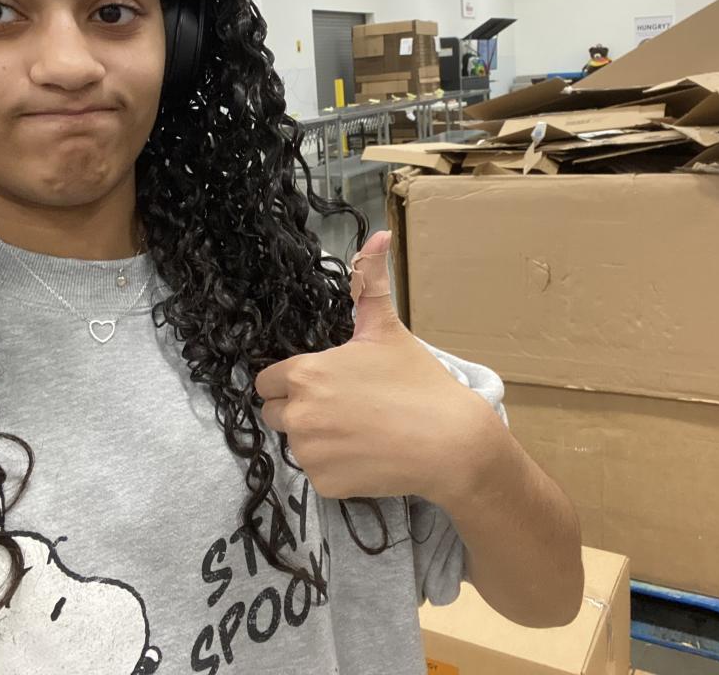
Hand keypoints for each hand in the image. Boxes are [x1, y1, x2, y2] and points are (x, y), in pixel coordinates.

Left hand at [254, 231, 499, 502]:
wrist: (451, 444)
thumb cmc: (417, 382)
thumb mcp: (388, 329)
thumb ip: (370, 281)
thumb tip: (379, 232)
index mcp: (306, 374)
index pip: (267, 381)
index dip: (292, 381)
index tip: (324, 383)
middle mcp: (298, 415)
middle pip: (275, 413)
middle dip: (300, 410)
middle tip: (344, 406)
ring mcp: (309, 453)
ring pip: (297, 444)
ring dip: (319, 439)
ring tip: (361, 430)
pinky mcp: (324, 484)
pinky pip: (318, 473)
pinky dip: (337, 468)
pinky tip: (368, 454)